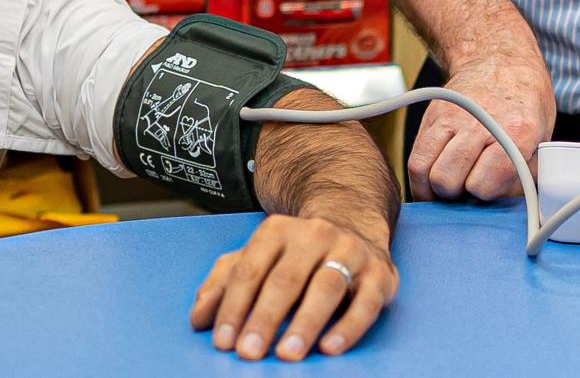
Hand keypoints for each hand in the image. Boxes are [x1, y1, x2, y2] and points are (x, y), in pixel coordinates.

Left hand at [189, 214, 398, 361]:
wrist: (353, 226)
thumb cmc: (295, 254)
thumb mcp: (256, 259)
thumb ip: (225, 283)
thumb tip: (199, 317)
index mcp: (277, 230)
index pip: (250, 269)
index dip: (234, 306)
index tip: (223, 341)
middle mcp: (314, 235)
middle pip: (285, 279)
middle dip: (264, 318)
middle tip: (249, 352)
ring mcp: (349, 252)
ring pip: (326, 287)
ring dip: (305, 322)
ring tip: (287, 353)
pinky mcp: (380, 274)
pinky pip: (365, 302)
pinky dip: (348, 326)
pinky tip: (329, 347)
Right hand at [408, 52, 555, 200]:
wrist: (500, 58)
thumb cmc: (525, 104)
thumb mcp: (541, 139)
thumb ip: (524, 175)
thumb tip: (504, 209)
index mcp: (516, 132)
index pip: (482, 185)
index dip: (484, 196)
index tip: (489, 193)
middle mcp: (480, 124)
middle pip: (447, 180)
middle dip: (456, 195)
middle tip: (467, 190)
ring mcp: (451, 118)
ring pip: (425, 171)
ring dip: (435, 188)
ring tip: (450, 187)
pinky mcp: (431, 116)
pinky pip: (414, 158)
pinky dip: (420, 178)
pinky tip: (433, 182)